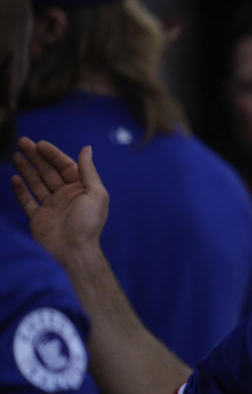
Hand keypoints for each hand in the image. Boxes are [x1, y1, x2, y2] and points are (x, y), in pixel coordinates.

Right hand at [10, 137, 108, 263]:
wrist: (75, 251)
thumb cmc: (88, 223)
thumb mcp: (96, 194)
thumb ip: (88, 171)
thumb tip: (87, 148)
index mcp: (81, 189)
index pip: (66, 166)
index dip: (53, 154)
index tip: (40, 143)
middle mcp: (66, 196)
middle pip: (49, 172)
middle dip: (36, 157)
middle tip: (22, 142)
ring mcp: (51, 206)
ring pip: (36, 183)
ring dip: (27, 169)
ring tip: (16, 155)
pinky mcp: (38, 218)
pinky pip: (27, 201)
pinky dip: (20, 190)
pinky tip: (14, 178)